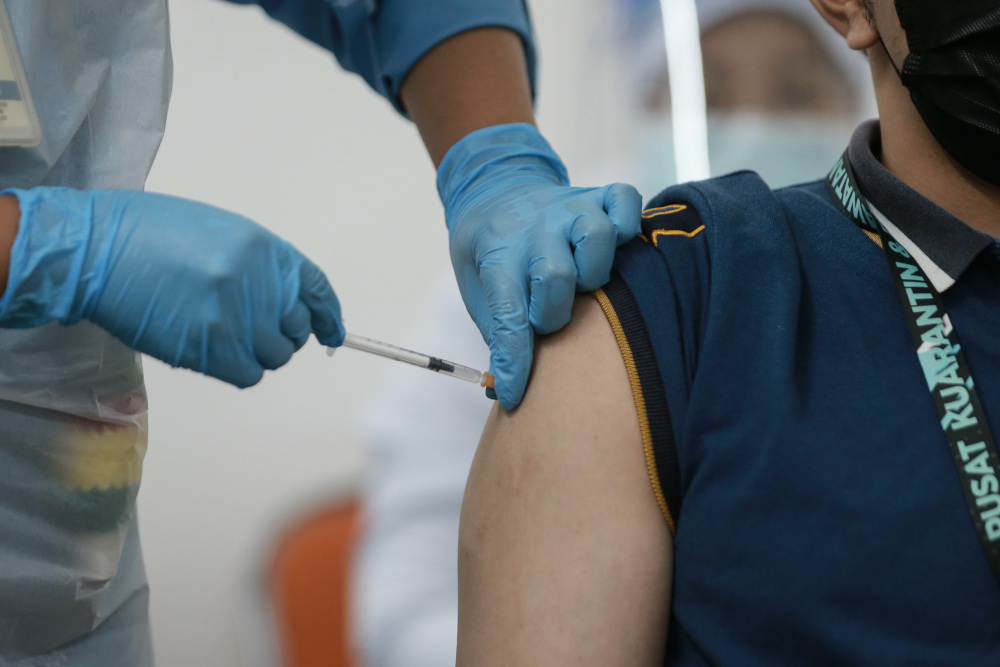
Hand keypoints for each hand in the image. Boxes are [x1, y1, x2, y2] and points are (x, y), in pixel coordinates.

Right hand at [0, 188, 343, 386]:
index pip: (315, 289)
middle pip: (296, 328)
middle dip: (282, 334)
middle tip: (251, 329)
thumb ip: (259, 266)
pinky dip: (239, 369)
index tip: (331, 333)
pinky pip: (249, 373)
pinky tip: (215, 353)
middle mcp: (258, 281)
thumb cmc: (148, 236)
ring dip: (257, 353)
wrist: (95, 248)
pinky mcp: (211, 346)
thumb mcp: (219, 233)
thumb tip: (286, 301)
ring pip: (275, 355)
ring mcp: (236, 315)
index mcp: (264, 247)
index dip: (327, 316)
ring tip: (224, 336)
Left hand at [437, 123, 641, 408]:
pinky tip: (617, 242)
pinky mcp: (597, 195)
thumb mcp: (479, 294)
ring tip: (586, 281)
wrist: (494, 193)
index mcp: (498, 257)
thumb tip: (501, 391)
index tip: (514, 392)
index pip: (506, 314)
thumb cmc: (493, 257)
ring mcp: (568, 209)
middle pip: (555, 275)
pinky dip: (628, 221)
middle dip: (556, 310)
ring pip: (596, 234)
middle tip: (550, 315)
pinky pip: (625, 200)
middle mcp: (535, 230)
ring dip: (594, 268)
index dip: (514, 359)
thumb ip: (497, 335)